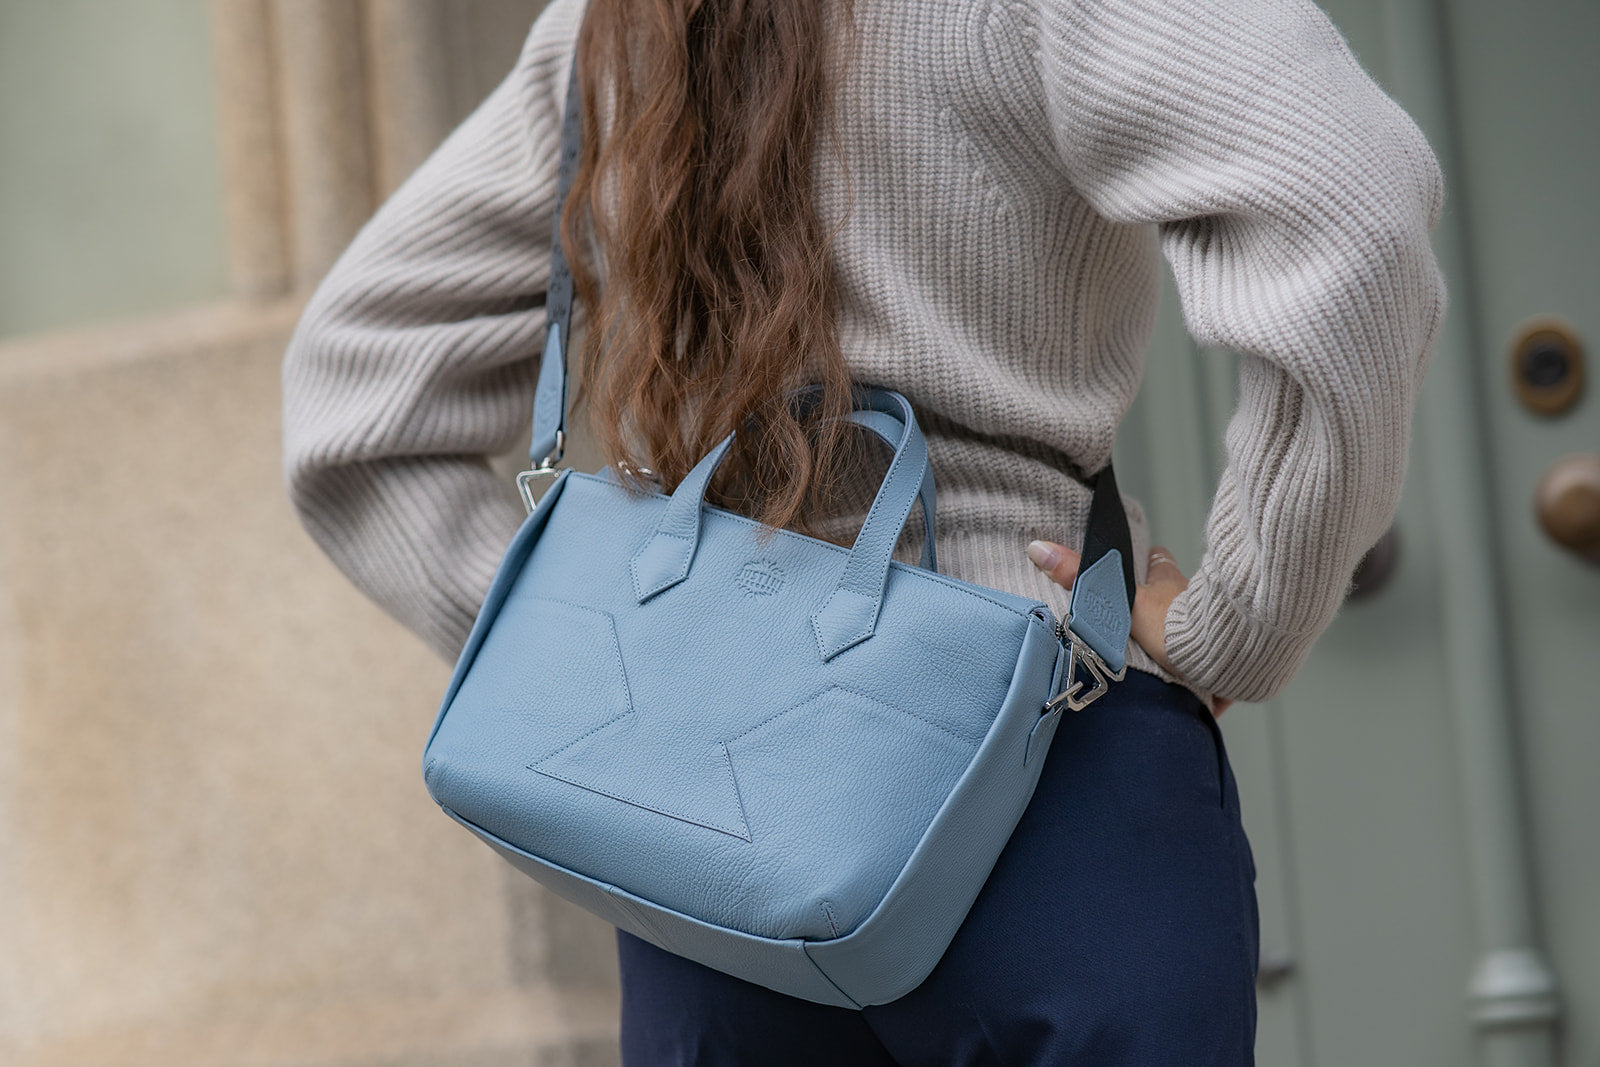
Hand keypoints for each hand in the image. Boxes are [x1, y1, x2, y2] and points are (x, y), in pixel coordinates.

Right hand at [1026, 540, 1232, 716]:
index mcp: (1169, 586)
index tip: (1138, 569)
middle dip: (1166, 612)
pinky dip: (1210, 688)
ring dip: (1187, 649)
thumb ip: (1079, 577)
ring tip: (1164, 672)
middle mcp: (1196, 605)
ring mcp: (1217, 636)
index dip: (1148, 565)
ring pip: (1200, 638)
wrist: (1226, 660)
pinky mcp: (1232, 670)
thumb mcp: (1119, 602)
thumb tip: (1038, 547)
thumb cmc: (1174, 628)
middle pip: (1181, 600)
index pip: (1158, 563)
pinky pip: (1221, 679)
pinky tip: (1197, 703)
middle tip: (1145, 629)